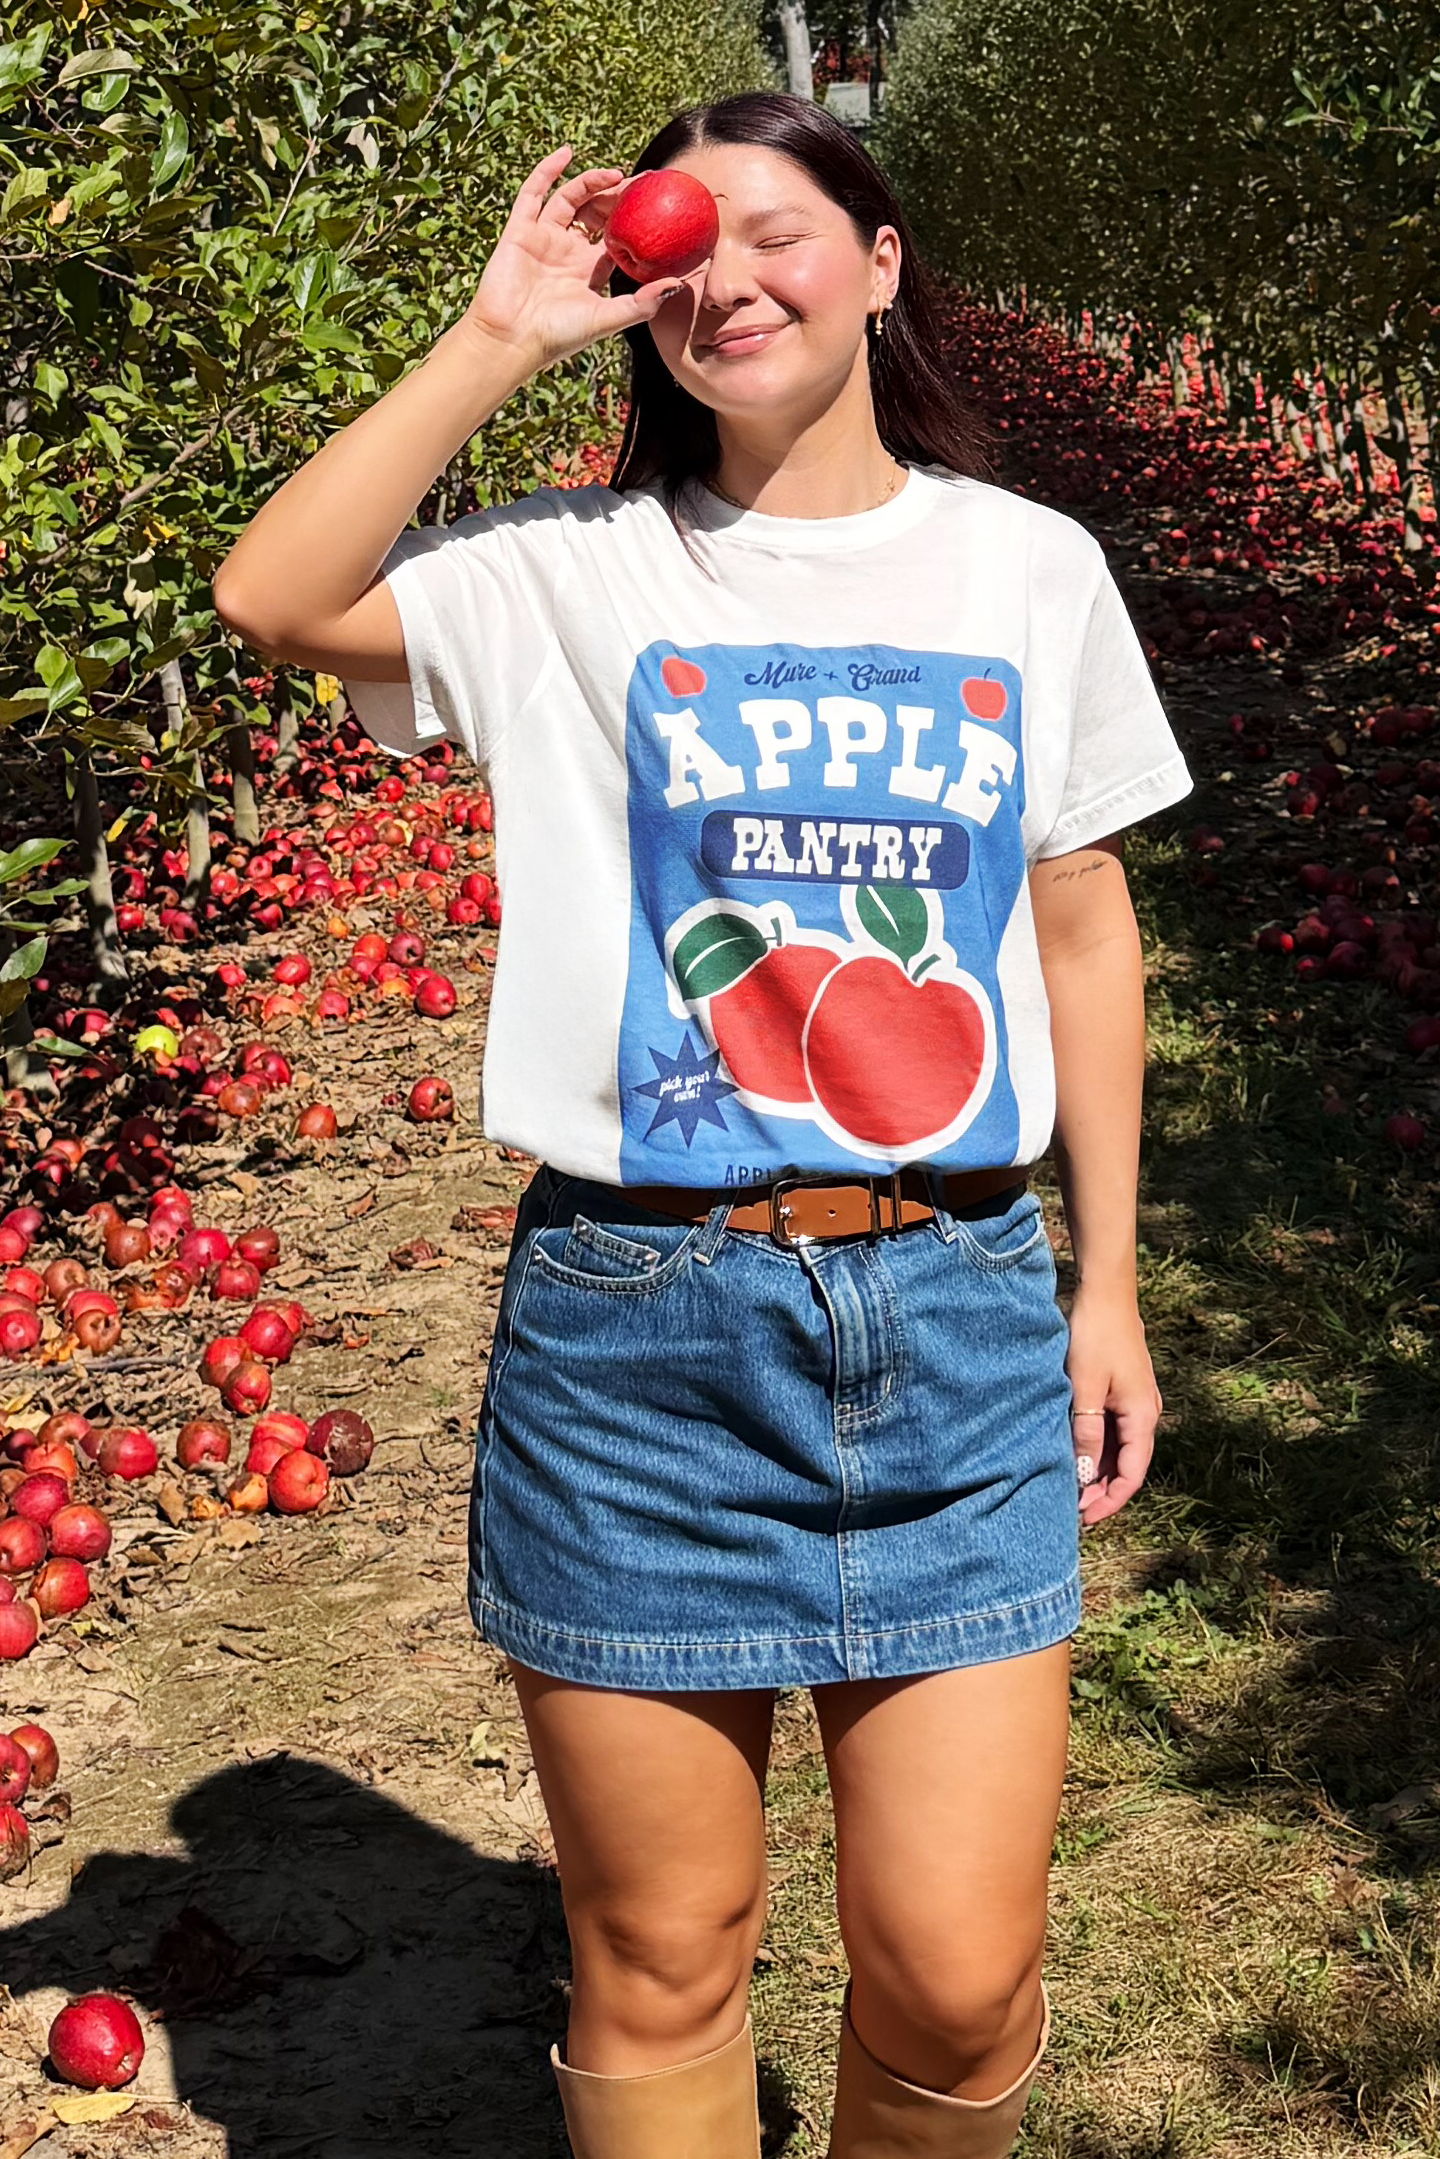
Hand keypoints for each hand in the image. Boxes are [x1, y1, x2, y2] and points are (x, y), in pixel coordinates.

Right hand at [457, 146, 700, 374]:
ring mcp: (543, 238)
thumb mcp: (607, 318)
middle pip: (595, 212)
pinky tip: (566, 153)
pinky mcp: (520, 230)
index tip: (659, 203)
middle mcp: (567, 250)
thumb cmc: (559, 336)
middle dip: (616, 196)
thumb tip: (677, 285)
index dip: (635, 219)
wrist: (513, 340)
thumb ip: (641, 303)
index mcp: (588, 270)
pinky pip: (533, 193)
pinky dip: (547, 171)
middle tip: (642, 184)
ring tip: (615, 174)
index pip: (616, 237)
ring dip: (591, 183)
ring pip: (569, 199)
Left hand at [1065, 1287, 1160, 1529]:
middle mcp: (1146, 1413)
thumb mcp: (1085, 1388)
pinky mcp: (1124, 1391)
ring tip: (1071, 1488)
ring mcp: (1137, 1402)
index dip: (1109, 1500)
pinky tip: (1076, 1454)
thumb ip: (1085, 1431)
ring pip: (1120, 1449)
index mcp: (1142, 1417)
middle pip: (1128, 1466)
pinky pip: (1114, 1430)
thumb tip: (1082, 1473)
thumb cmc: (1095, 1337)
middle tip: (1073, 1510)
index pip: (1131, 1475)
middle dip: (1102, 1491)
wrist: (1106, 1294)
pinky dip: (1098, 1448)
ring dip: (1098, 1470)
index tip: (1085, 1518)